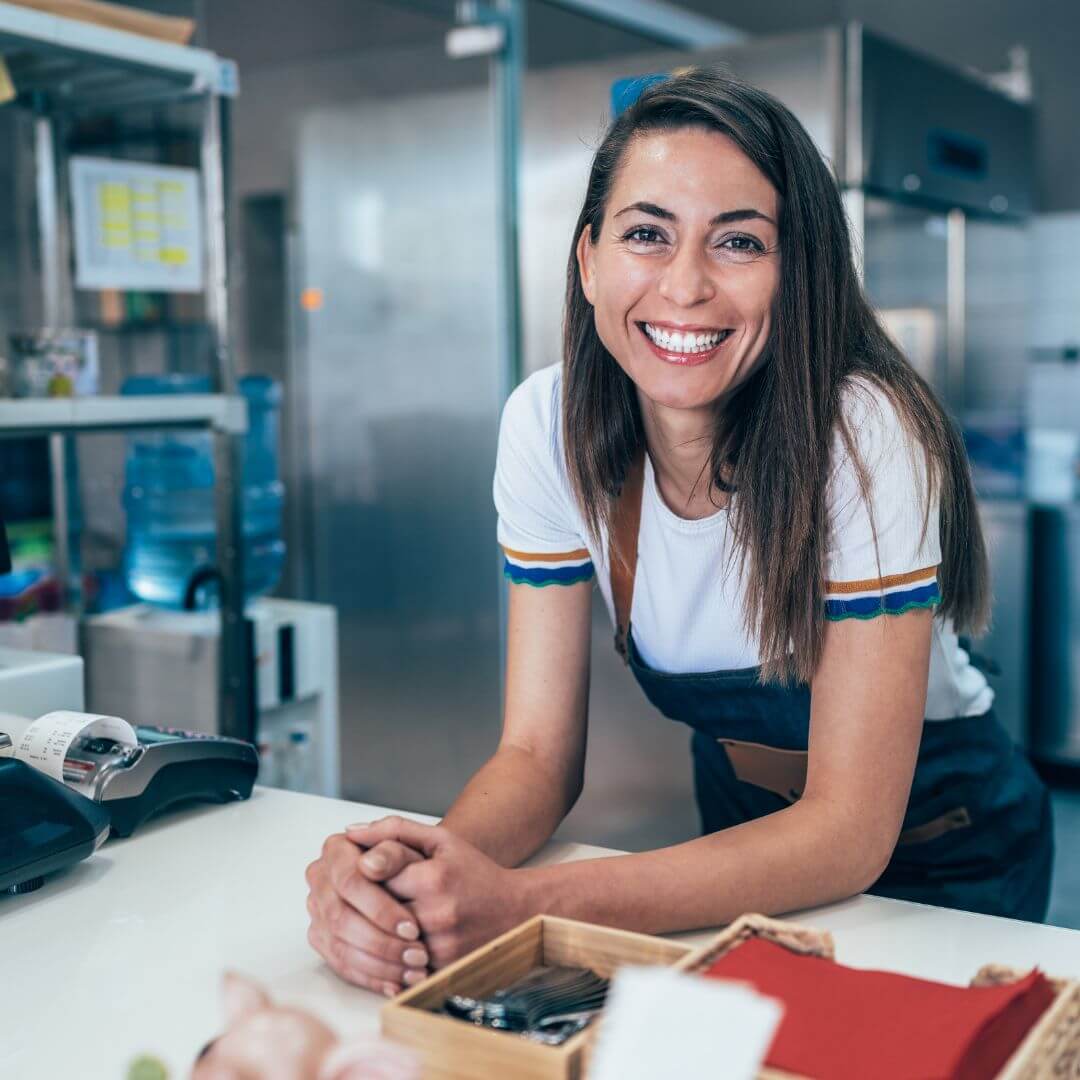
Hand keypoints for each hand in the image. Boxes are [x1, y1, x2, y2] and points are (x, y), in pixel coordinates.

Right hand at [304, 831, 429, 995]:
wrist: (422, 875)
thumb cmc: (423, 857)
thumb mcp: (420, 840)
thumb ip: (393, 837)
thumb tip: (368, 862)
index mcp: (336, 850)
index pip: (350, 882)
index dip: (380, 908)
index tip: (413, 926)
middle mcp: (320, 879)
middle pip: (342, 918)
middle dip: (382, 941)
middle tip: (417, 955)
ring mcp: (318, 911)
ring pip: (341, 946)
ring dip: (380, 964)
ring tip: (414, 972)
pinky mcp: (323, 938)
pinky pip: (341, 965)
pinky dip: (371, 978)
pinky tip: (397, 983)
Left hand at [346, 818, 529, 968]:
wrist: (515, 911)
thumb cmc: (473, 872)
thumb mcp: (439, 840)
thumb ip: (394, 832)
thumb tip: (351, 832)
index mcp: (432, 879)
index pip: (374, 877)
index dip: (365, 874)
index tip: (365, 872)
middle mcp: (435, 915)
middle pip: (375, 912)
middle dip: (365, 904)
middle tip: (362, 898)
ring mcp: (438, 948)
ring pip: (384, 942)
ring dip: (375, 931)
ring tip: (376, 919)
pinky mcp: (441, 971)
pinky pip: (400, 966)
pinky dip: (392, 955)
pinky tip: (393, 941)